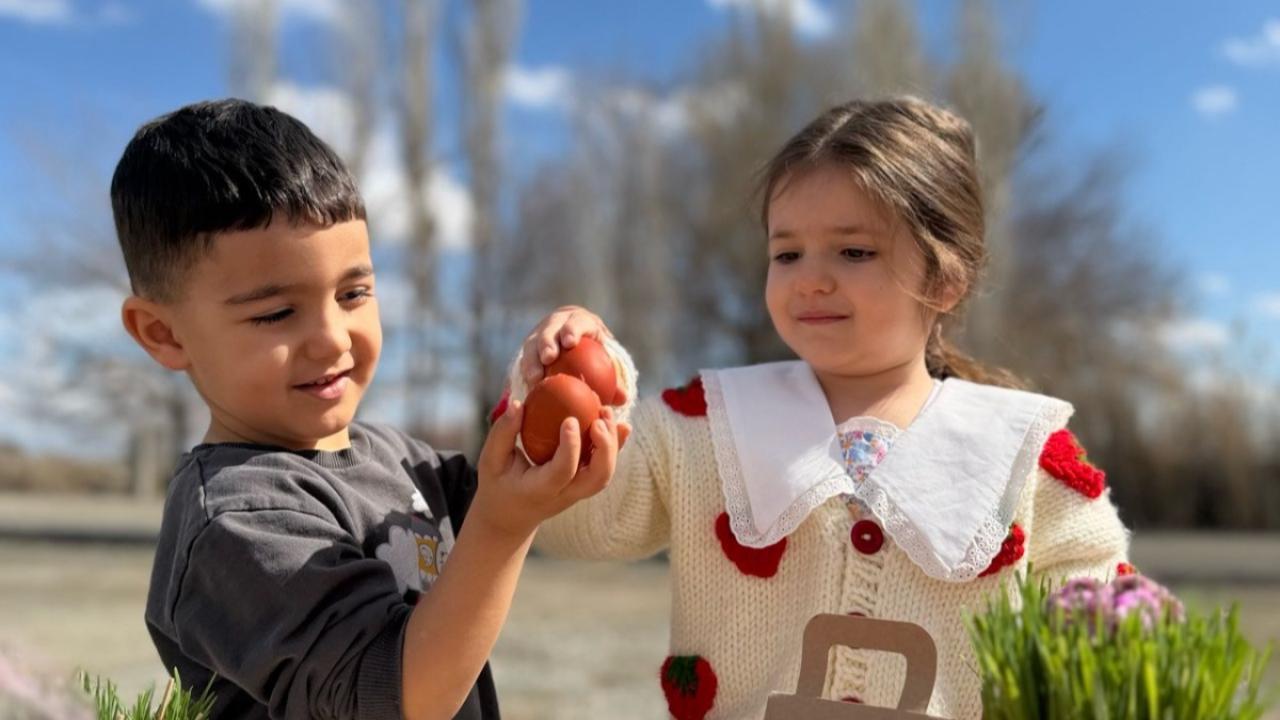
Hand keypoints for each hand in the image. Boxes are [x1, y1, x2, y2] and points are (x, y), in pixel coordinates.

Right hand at [471, 400, 627, 539]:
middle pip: (597, 478)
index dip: (571, 446)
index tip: (570, 419)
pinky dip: (615, 446)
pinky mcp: (582, 486)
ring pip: (605, 475)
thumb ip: (502, 432)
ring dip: (613, 444)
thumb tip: (519, 403)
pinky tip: (620, 424)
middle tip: (599, 418)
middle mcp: (564, 495)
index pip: (563, 471)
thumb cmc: (498, 485)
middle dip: (606, 448)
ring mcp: (577, 493)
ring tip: (606, 412)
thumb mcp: (490, 461)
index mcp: (540, 490)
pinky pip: (604, 468)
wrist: (509, 517)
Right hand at [519, 306, 627, 405]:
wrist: (571, 341)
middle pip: (549, 330)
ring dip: (531, 360)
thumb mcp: (602, 359)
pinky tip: (528, 388)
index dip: (572, 329)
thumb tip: (622, 398)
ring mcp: (540, 333)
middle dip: (547, 342)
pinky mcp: (529, 347)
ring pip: (532, 343)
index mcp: (578, 321)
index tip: (570, 343)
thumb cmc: (592, 353)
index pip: (576, 322)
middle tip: (548, 358)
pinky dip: (526, 371)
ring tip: (533, 378)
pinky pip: (525, 358)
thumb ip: (612, 378)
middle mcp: (556, 324)